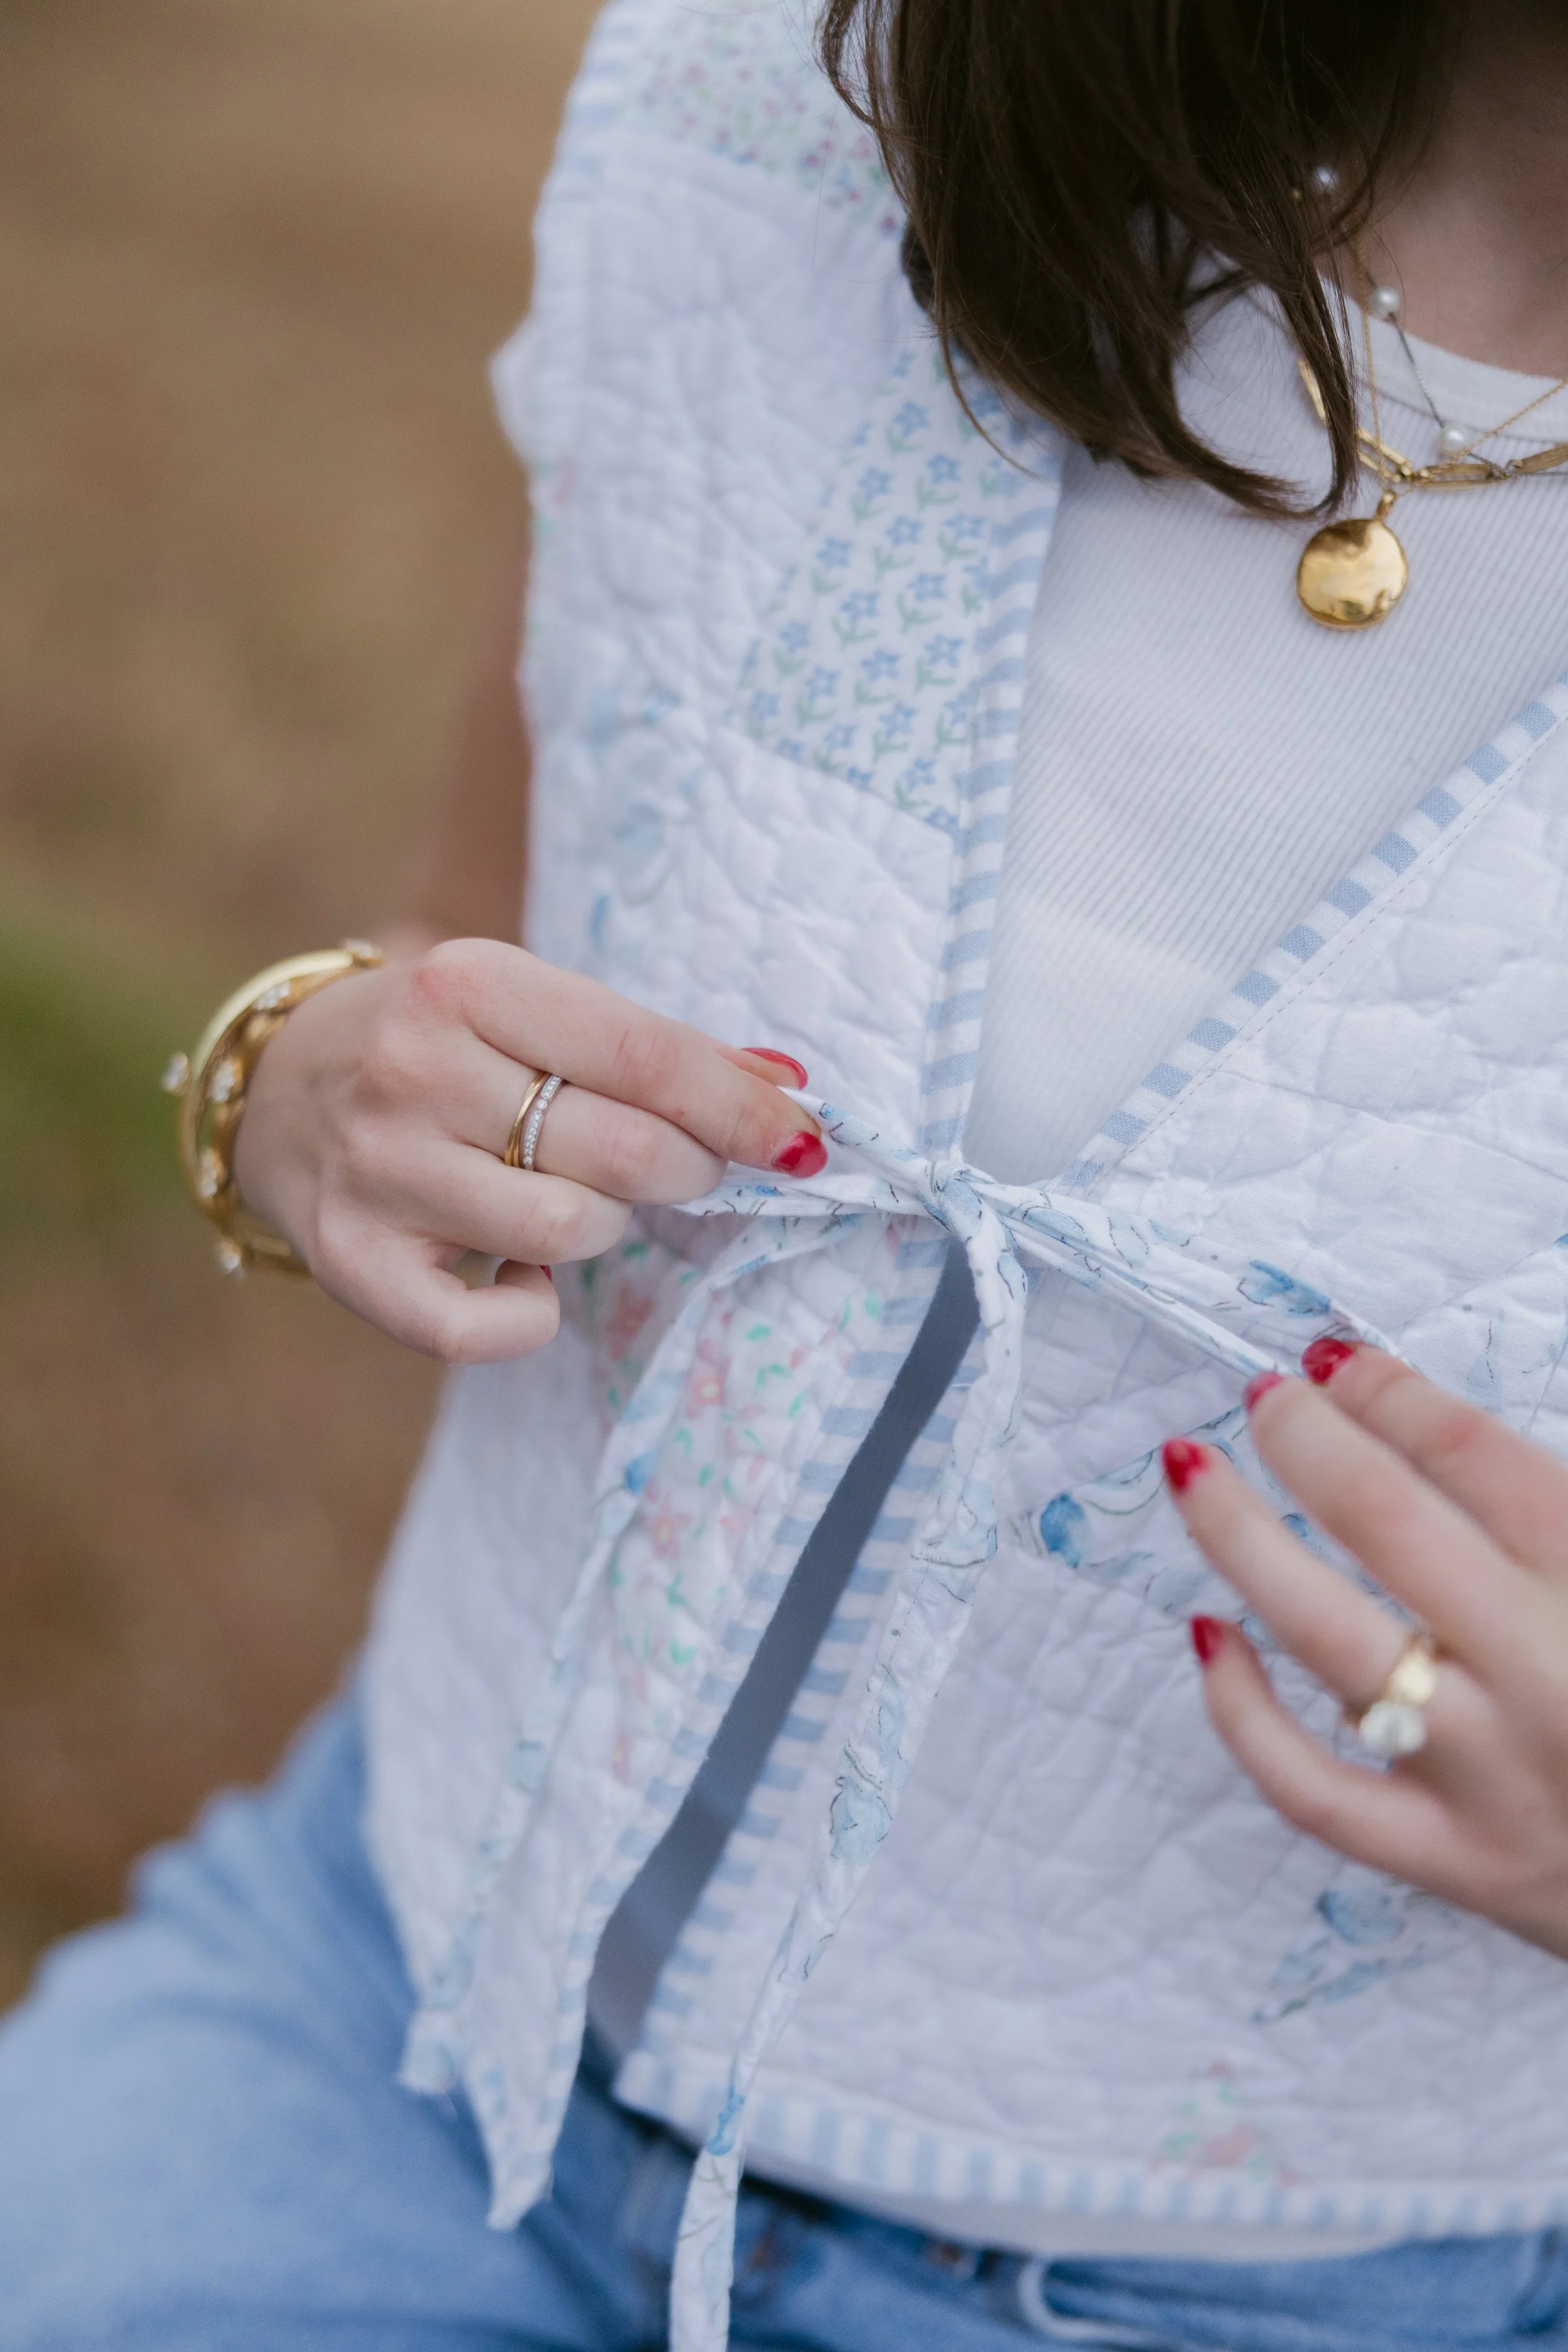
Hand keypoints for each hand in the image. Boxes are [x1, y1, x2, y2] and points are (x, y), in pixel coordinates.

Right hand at [232, 935, 822, 1362]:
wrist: (278, 1088)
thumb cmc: (444, 1047)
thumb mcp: (533, 1009)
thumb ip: (653, 1050)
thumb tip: (789, 1089)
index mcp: (469, 984)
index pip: (644, 1056)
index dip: (741, 1108)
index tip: (805, 1141)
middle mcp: (413, 1071)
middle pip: (622, 1151)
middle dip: (685, 1170)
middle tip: (679, 1167)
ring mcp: (378, 1171)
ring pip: (568, 1231)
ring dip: (602, 1227)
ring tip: (568, 1198)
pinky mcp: (351, 1261)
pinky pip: (488, 1327)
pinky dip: (533, 1313)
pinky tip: (518, 1271)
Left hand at [1165, 1341, 1567, 1961]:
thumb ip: (1542, 1503)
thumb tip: (1397, 1410)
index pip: (1471, 1454)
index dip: (1387, 1393)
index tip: (1333, 1360)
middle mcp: (1542, 1673)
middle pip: (1385, 1522)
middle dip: (1306, 1440)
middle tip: (1264, 1397)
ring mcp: (1490, 1772)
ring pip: (1328, 1639)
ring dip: (1240, 1538)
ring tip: (1191, 1468)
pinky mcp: (1451, 1859)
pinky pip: (1313, 1788)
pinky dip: (1243, 1713)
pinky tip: (1207, 1634)